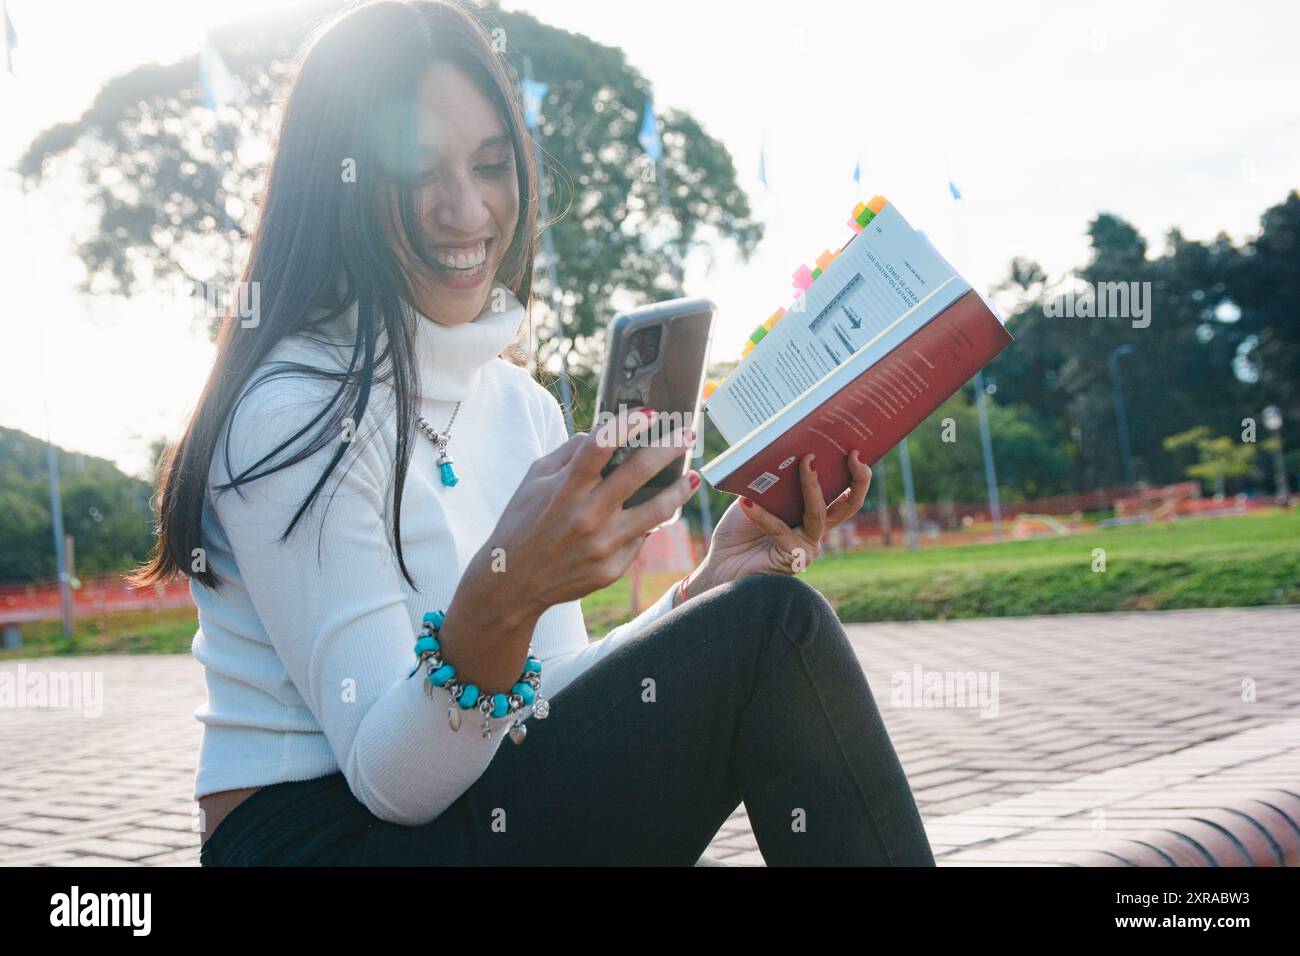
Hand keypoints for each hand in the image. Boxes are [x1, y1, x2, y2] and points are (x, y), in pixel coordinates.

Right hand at [470, 407, 697, 619]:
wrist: (512, 583)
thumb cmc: (522, 524)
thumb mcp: (534, 480)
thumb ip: (568, 453)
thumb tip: (604, 432)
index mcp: (565, 489)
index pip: (601, 445)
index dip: (628, 424)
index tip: (649, 412)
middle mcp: (587, 516)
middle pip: (639, 472)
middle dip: (670, 447)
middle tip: (687, 434)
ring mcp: (603, 545)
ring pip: (657, 511)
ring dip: (680, 489)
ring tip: (692, 476)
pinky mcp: (612, 568)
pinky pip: (640, 539)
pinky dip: (649, 523)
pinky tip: (654, 513)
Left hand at [681, 450, 871, 598]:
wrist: (720, 564)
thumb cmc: (737, 531)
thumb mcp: (756, 496)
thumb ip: (773, 481)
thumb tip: (784, 452)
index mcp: (810, 512)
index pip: (842, 492)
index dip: (855, 473)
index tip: (856, 450)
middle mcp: (815, 530)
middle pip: (849, 505)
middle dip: (857, 479)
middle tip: (853, 455)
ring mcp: (807, 545)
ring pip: (818, 514)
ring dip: (811, 486)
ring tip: (805, 462)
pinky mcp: (794, 559)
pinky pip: (781, 531)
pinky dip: (762, 516)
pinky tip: (746, 503)